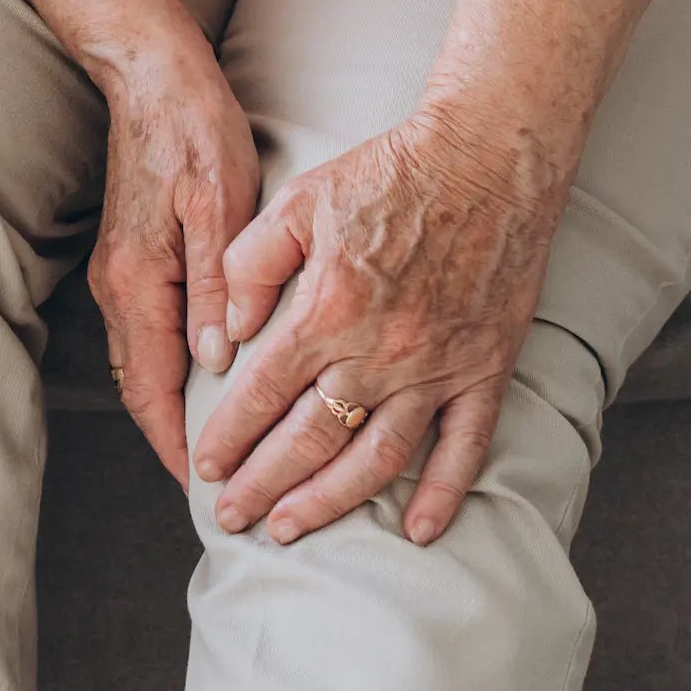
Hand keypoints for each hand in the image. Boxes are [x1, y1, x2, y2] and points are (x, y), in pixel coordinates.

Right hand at [86, 35, 264, 489]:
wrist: (154, 77)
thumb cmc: (193, 133)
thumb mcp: (219, 209)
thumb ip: (218, 290)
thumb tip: (217, 364)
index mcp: (139, 283)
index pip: (151, 390)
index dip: (179, 444)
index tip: (209, 490)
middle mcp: (121, 287)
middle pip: (141, 386)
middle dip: (175, 437)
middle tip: (223, 483)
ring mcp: (122, 273)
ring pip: (143, 362)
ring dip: (172, 405)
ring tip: (220, 442)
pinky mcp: (134, 256)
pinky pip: (149, 332)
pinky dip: (172, 368)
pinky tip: (209, 375)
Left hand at [187, 108, 568, 548]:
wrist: (486, 157)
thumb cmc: (388, 173)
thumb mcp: (298, 201)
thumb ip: (251, 265)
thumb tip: (226, 333)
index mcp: (327, 311)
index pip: (262, 395)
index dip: (228, 438)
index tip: (204, 466)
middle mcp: (379, 352)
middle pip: (308, 441)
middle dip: (261, 486)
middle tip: (229, 516)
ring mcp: (436, 368)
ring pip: (374, 460)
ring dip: (328, 501)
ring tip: (290, 527)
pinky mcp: (484, 370)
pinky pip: (464, 449)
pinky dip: (443, 496)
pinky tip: (418, 532)